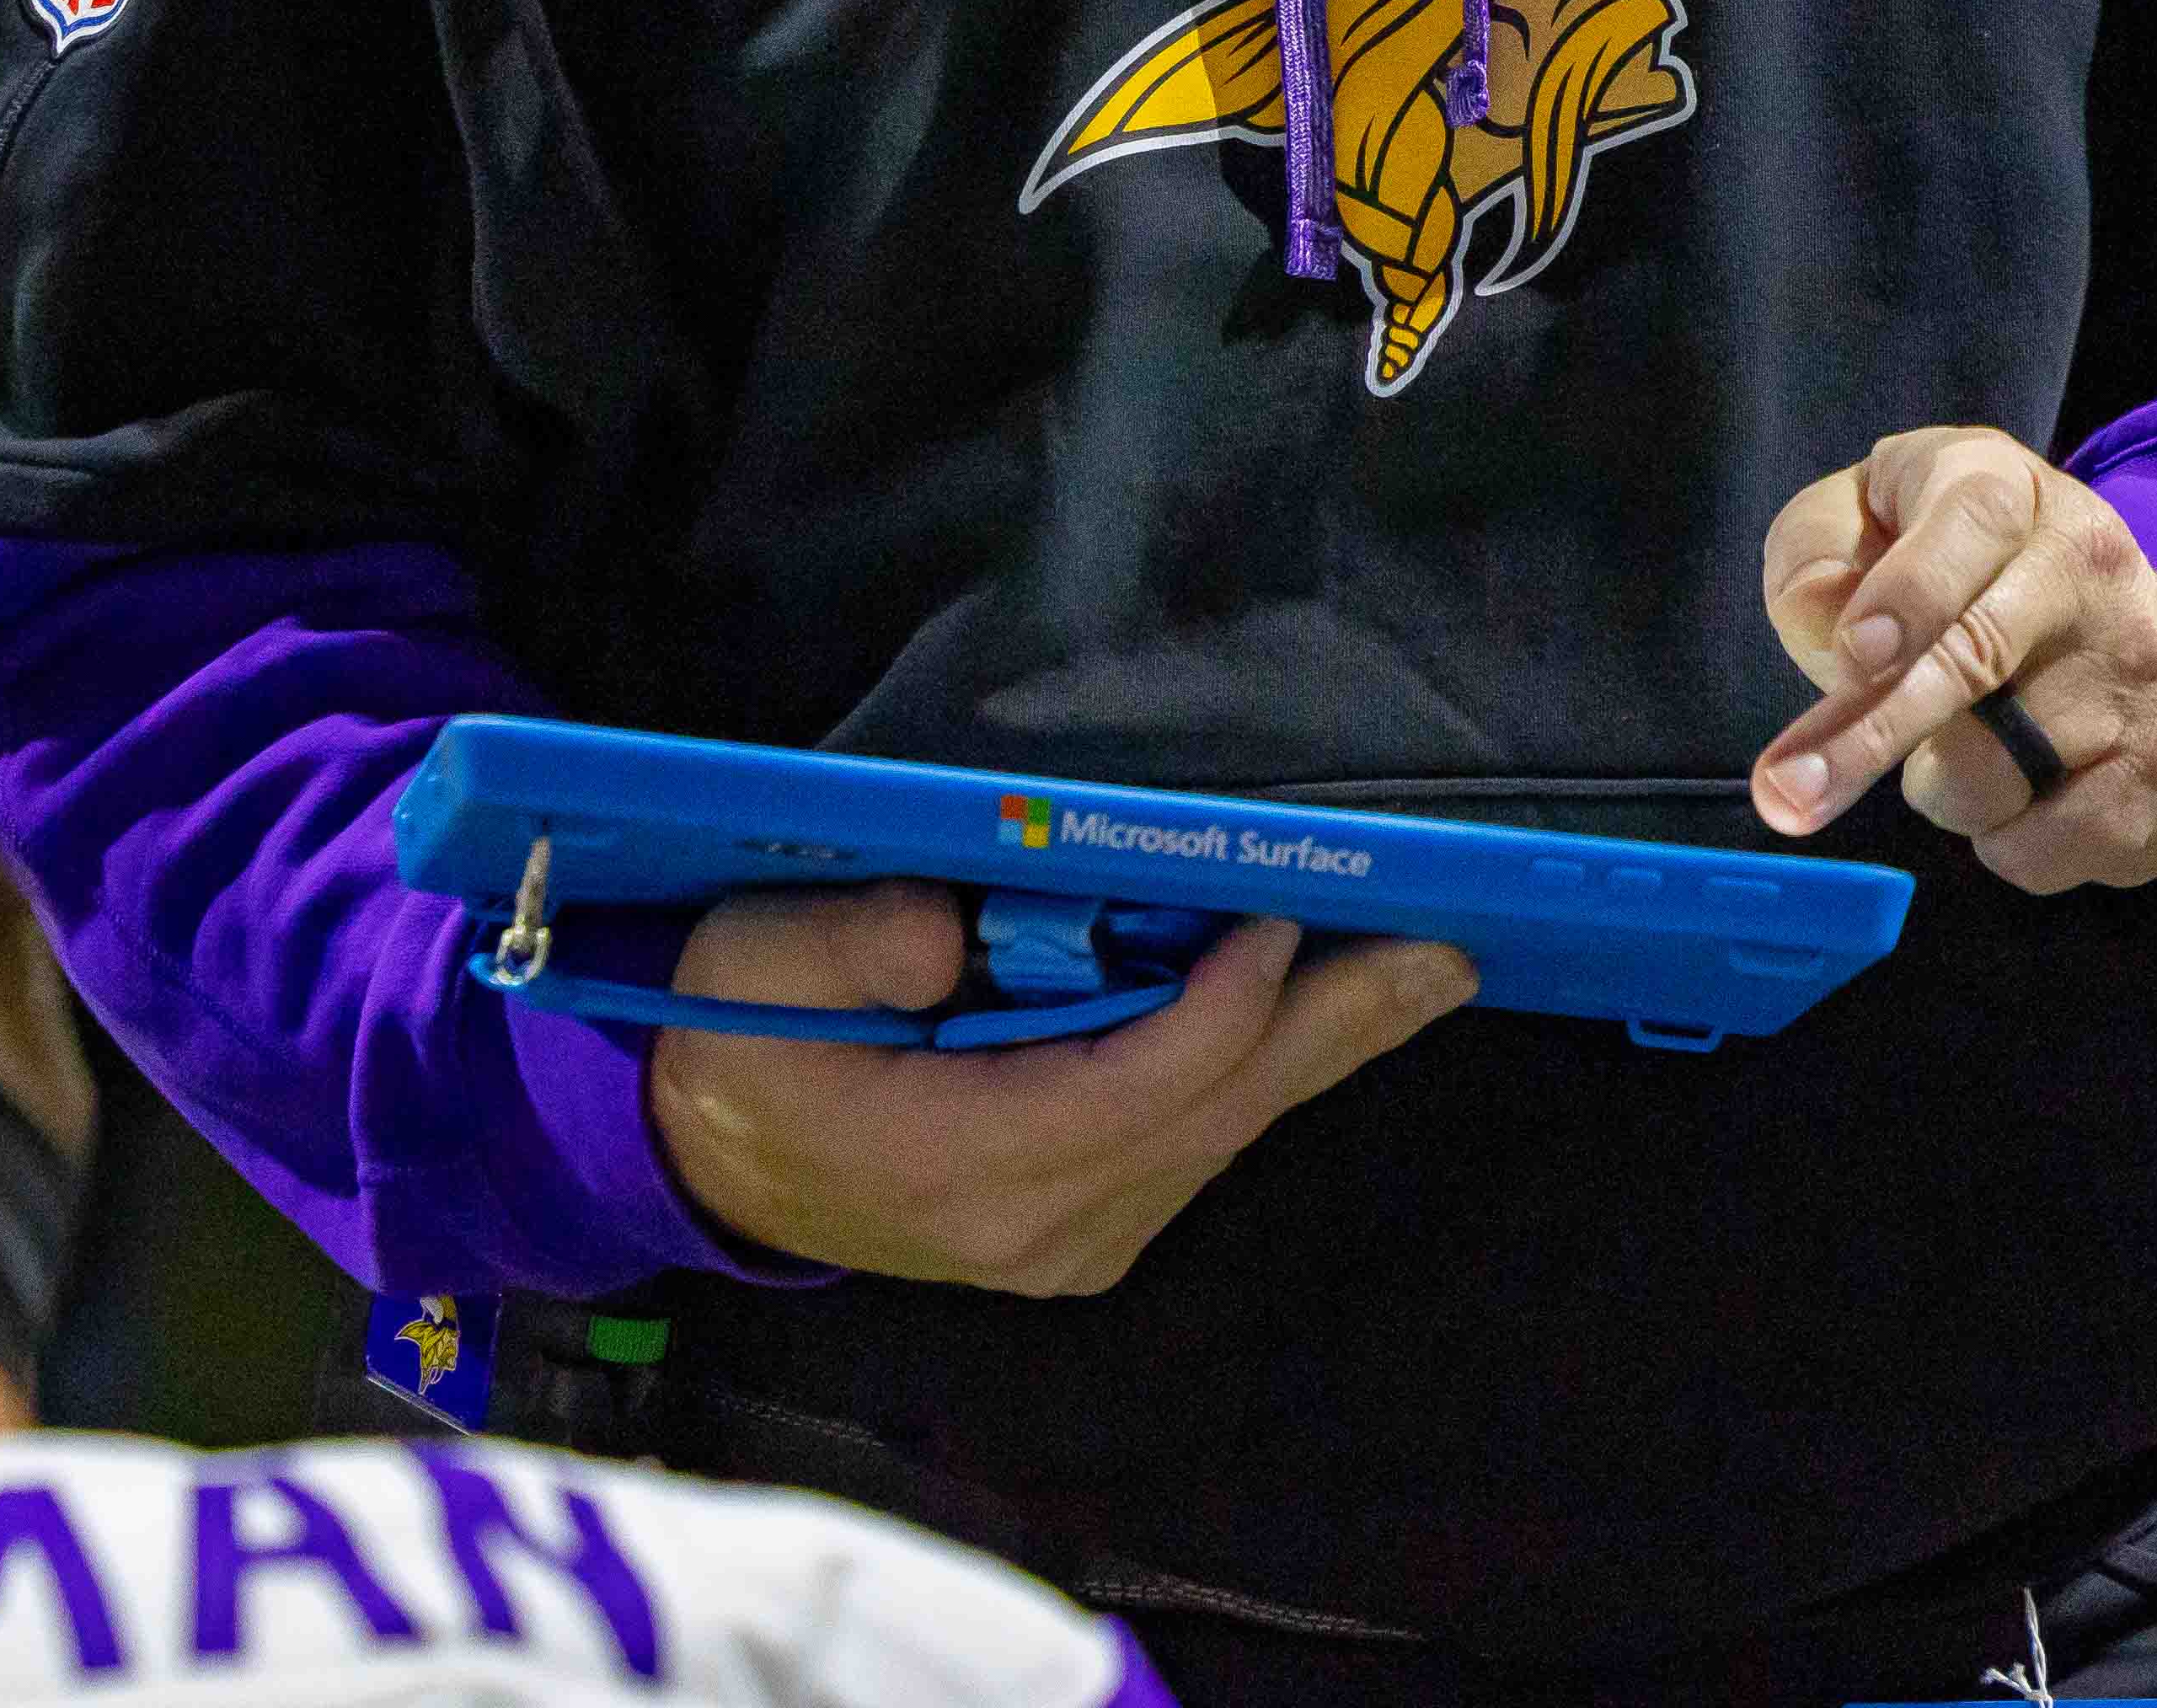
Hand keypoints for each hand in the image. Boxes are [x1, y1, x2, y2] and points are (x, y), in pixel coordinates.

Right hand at [639, 883, 1473, 1296]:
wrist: (709, 1157)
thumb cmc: (738, 1039)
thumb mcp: (747, 963)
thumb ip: (840, 945)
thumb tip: (945, 933)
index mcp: (959, 1165)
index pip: (1137, 1085)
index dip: (1219, 1000)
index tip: (1273, 912)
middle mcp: (1039, 1226)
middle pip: (1218, 1113)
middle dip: (1337, 1026)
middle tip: (1447, 956)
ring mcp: (1070, 1243)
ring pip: (1224, 1132)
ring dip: (1321, 1046)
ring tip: (1421, 969)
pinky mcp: (1086, 1234)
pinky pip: (1198, 1144)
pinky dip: (1264, 1072)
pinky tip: (1326, 1012)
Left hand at [1751, 425, 2156, 890]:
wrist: (2128, 640)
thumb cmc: (1960, 580)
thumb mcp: (1875, 527)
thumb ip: (1820, 553)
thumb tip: (1820, 619)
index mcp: (2010, 488)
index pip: (1972, 519)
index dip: (1911, 589)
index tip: (1855, 658)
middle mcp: (2094, 562)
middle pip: (1975, 657)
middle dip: (1868, 737)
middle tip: (1784, 797)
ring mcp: (2144, 664)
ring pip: (1990, 772)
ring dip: (1940, 787)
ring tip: (1969, 746)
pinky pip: (2041, 848)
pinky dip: (2004, 843)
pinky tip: (2027, 791)